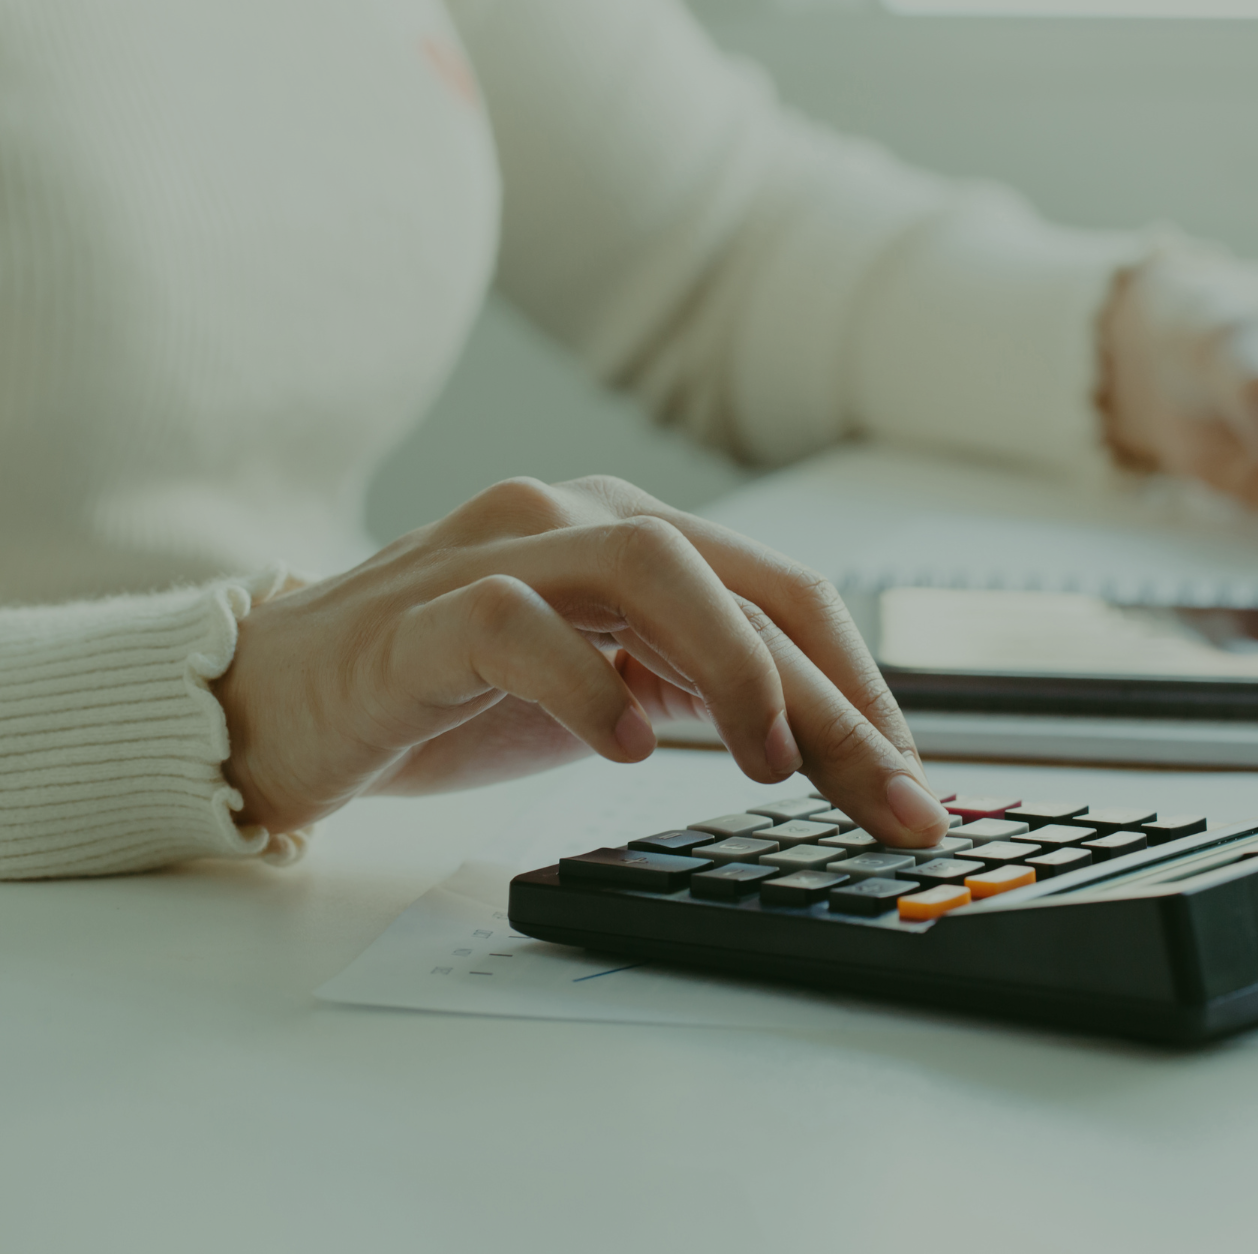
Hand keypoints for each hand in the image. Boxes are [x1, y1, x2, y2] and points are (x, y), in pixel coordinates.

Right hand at [210, 477, 950, 845]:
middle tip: (895, 802)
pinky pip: (517, 621)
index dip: (865, 690)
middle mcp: (583, 518)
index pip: (788, 597)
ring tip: (770, 766)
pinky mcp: (424, 611)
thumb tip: (831, 747)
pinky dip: (582, 681)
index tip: (913, 783)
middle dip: (839, 704)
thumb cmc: (451, 693)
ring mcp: (503, 551)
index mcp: (639, 534)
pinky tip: (621, 745)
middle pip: (750, 588)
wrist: (282, 702)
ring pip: (655, 565)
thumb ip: (700, 687)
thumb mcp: (609, 689)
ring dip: (735, 668)